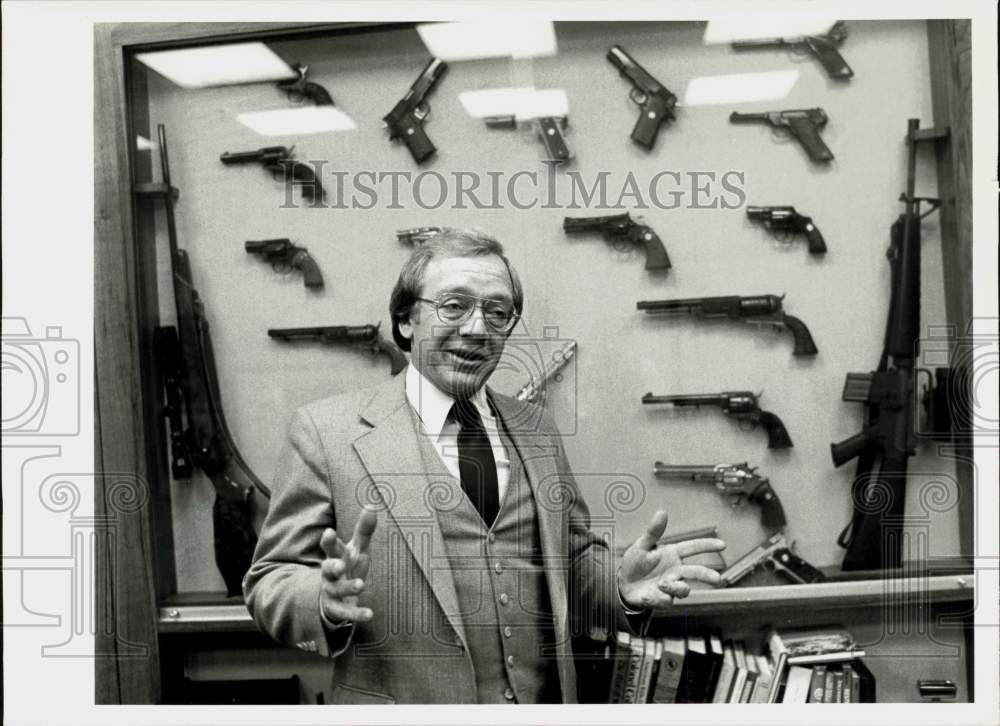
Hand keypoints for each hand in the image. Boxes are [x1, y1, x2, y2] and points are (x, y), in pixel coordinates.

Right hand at [319, 507, 377, 623]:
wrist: (332, 596)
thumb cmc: (348, 565)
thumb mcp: (356, 548)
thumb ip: (364, 529)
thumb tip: (372, 505)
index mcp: (335, 556)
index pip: (330, 547)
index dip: (329, 540)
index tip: (329, 533)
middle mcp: (330, 574)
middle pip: (328, 569)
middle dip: (333, 566)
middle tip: (340, 564)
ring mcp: (332, 592)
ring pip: (337, 590)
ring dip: (348, 587)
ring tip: (361, 585)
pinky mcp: (337, 609)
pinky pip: (346, 612)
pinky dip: (357, 614)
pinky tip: (370, 614)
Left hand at [618, 509, 725, 610]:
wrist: (623, 584)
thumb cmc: (635, 562)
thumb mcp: (641, 545)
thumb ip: (653, 532)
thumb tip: (662, 512)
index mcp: (672, 554)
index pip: (693, 548)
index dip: (707, 545)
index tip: (723, 545)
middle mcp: (675, 570)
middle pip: (696, 572)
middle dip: (707, 575)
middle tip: (717, 579)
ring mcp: (671, 586)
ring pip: (684, 589)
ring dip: (674, 587)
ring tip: (661, 584)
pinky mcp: (663, 599)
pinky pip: (665, 601)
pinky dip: (656, 598)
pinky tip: (646, 595)